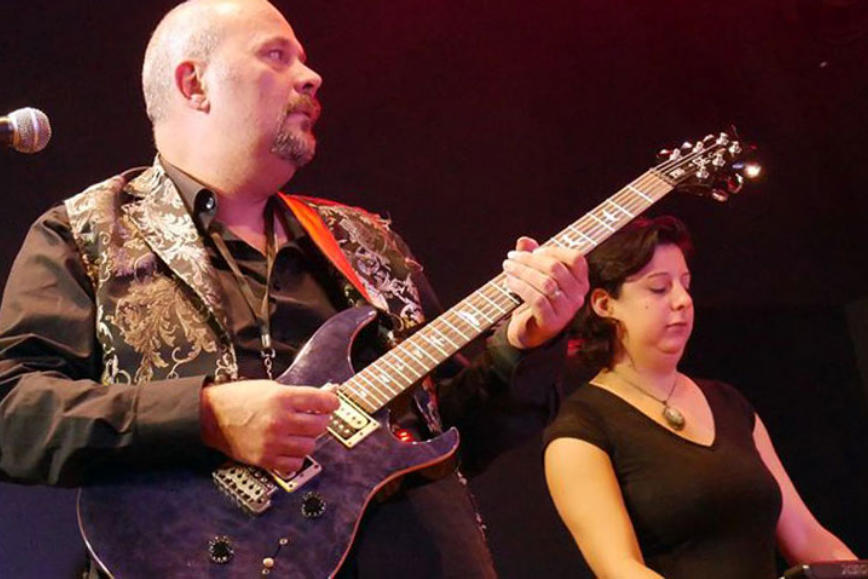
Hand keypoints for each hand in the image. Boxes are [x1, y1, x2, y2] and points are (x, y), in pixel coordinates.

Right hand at [200, 380, 338, 473]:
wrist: (210, 416)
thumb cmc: (240, 399)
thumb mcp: (271, 387)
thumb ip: (299, 394)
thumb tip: (328, 395)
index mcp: (282, 398)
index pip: (322, 402)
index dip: (331, 402)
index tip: (330, 404)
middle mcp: (279, 421)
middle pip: (320, 425)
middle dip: (320, 420)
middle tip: (313, 417)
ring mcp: (272, 442)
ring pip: (310, 446)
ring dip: (308, 439)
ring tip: (299, 433)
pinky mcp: (265, 459)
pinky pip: (294, 464)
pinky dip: (296, 457)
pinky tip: (289, 448)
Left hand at [503, 236, 588, 348]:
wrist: (532, 331)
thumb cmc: (537, 298)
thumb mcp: (537, 275)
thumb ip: (533, 256)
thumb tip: (524, 241)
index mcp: (580, 281)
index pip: (576, 259)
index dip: (553, 251)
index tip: (533, 251)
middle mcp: (578, 296)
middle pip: (556, 269)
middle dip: (529, 259)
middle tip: (511, 257)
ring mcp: (566, 310)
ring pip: (545, 283)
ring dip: (522, 272)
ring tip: (507, 267)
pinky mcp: (552, 322)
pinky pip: (537, 299)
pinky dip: (521, 287)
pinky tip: (509, 282)